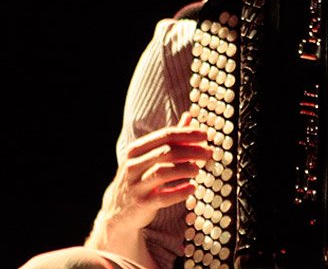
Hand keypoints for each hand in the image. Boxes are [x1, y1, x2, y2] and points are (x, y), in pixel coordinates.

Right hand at [94, 113, 210, 237]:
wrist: (117, 211)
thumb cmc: (138, 179)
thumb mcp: (148, 157)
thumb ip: (169, 139)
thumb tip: (188, 117)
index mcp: (136, 150)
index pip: (165, 135)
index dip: (187, 134)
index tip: (205, 135)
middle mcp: (133, 165)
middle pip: (167, 152)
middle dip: (191, 151)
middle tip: (209, 153)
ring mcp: (136, 185)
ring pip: (163, 172)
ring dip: (185, 169)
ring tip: (198, 170)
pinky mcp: (142, 204)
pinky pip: (163, 197)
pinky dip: (180, 192)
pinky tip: (192, 188)